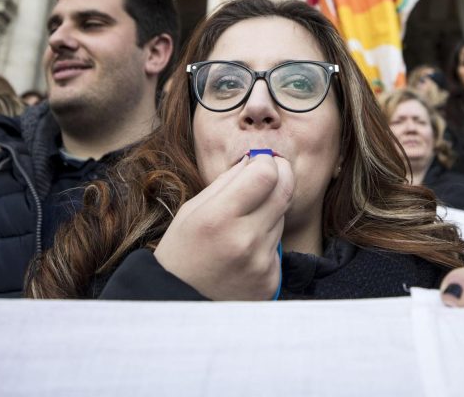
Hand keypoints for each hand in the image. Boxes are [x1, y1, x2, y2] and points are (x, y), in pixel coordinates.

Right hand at [153, 154, 293, 300]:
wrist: (179, 304)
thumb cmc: (182, 251)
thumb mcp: (192, 210)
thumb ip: (226, 182)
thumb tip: (256, 159)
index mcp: (218, 218)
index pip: (266, 175)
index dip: (267, 161)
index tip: (260, 161)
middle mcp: (244, 241)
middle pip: (284, 192)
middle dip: (282, 174)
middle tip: (272, 171)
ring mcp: (260, 263)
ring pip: (281, 218)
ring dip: (270, 211)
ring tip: (243, 223)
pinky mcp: (271, 281)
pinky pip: (278, 246)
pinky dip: (266, 241)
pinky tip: (244, 251)